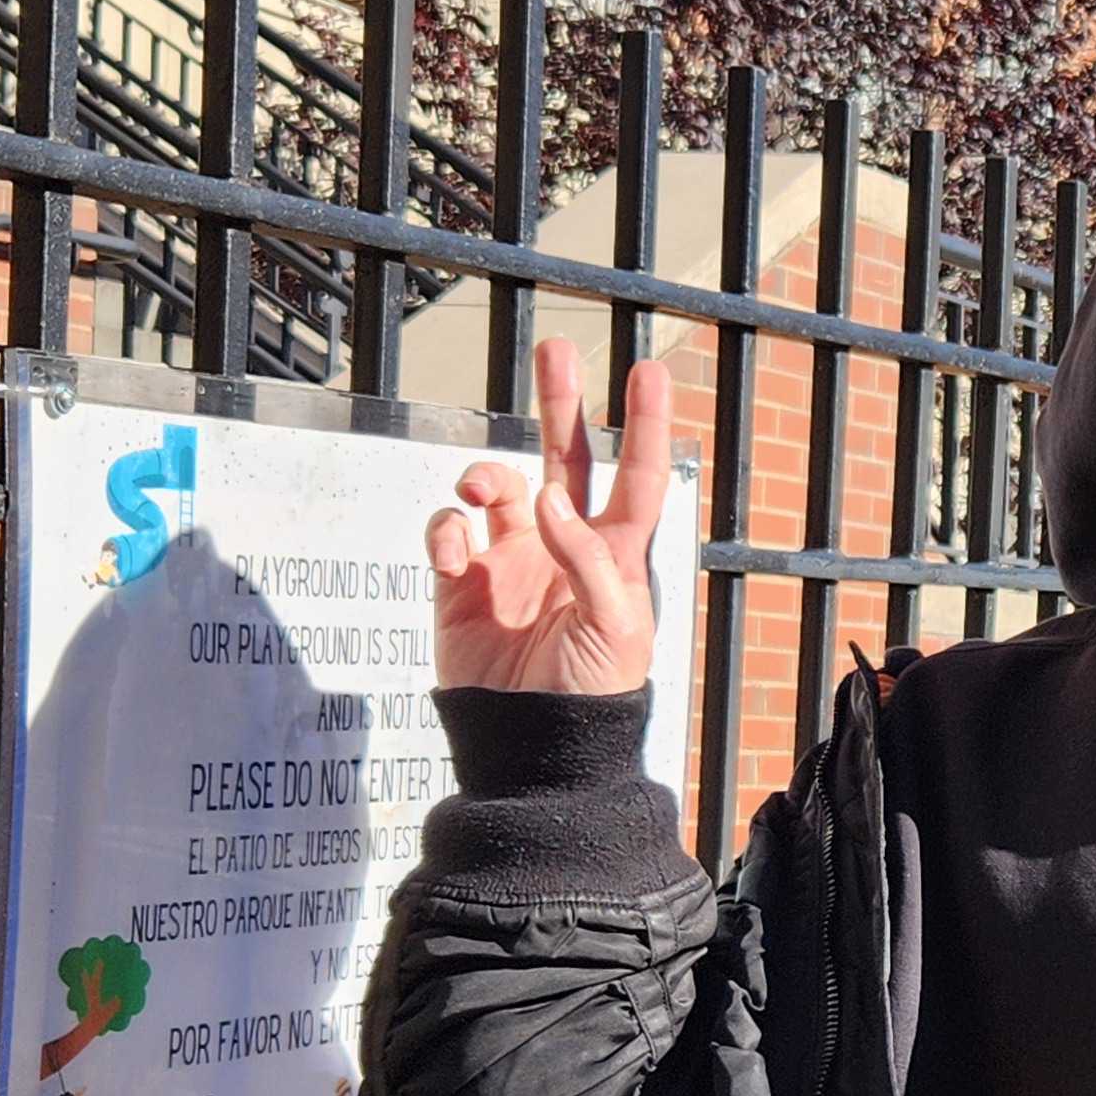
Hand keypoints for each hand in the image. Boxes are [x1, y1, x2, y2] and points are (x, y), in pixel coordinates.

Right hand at [427, 336, 673, 696]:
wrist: (532, 747)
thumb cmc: (590, 694)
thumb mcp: (615, 629)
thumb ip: (588, 561)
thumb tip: (548, 500)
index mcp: (614, 555)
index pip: (637, 479)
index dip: (644, 426)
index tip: (649, 371)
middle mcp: (562, 546)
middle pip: (563, 457)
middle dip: (560, 404)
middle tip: (556, 348)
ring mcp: (510, 560)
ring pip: (495, 486)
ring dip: (485, 475)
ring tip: (480, 492)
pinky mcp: (462, 583)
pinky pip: (448, 532)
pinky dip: (446, 529)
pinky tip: (454, 553)